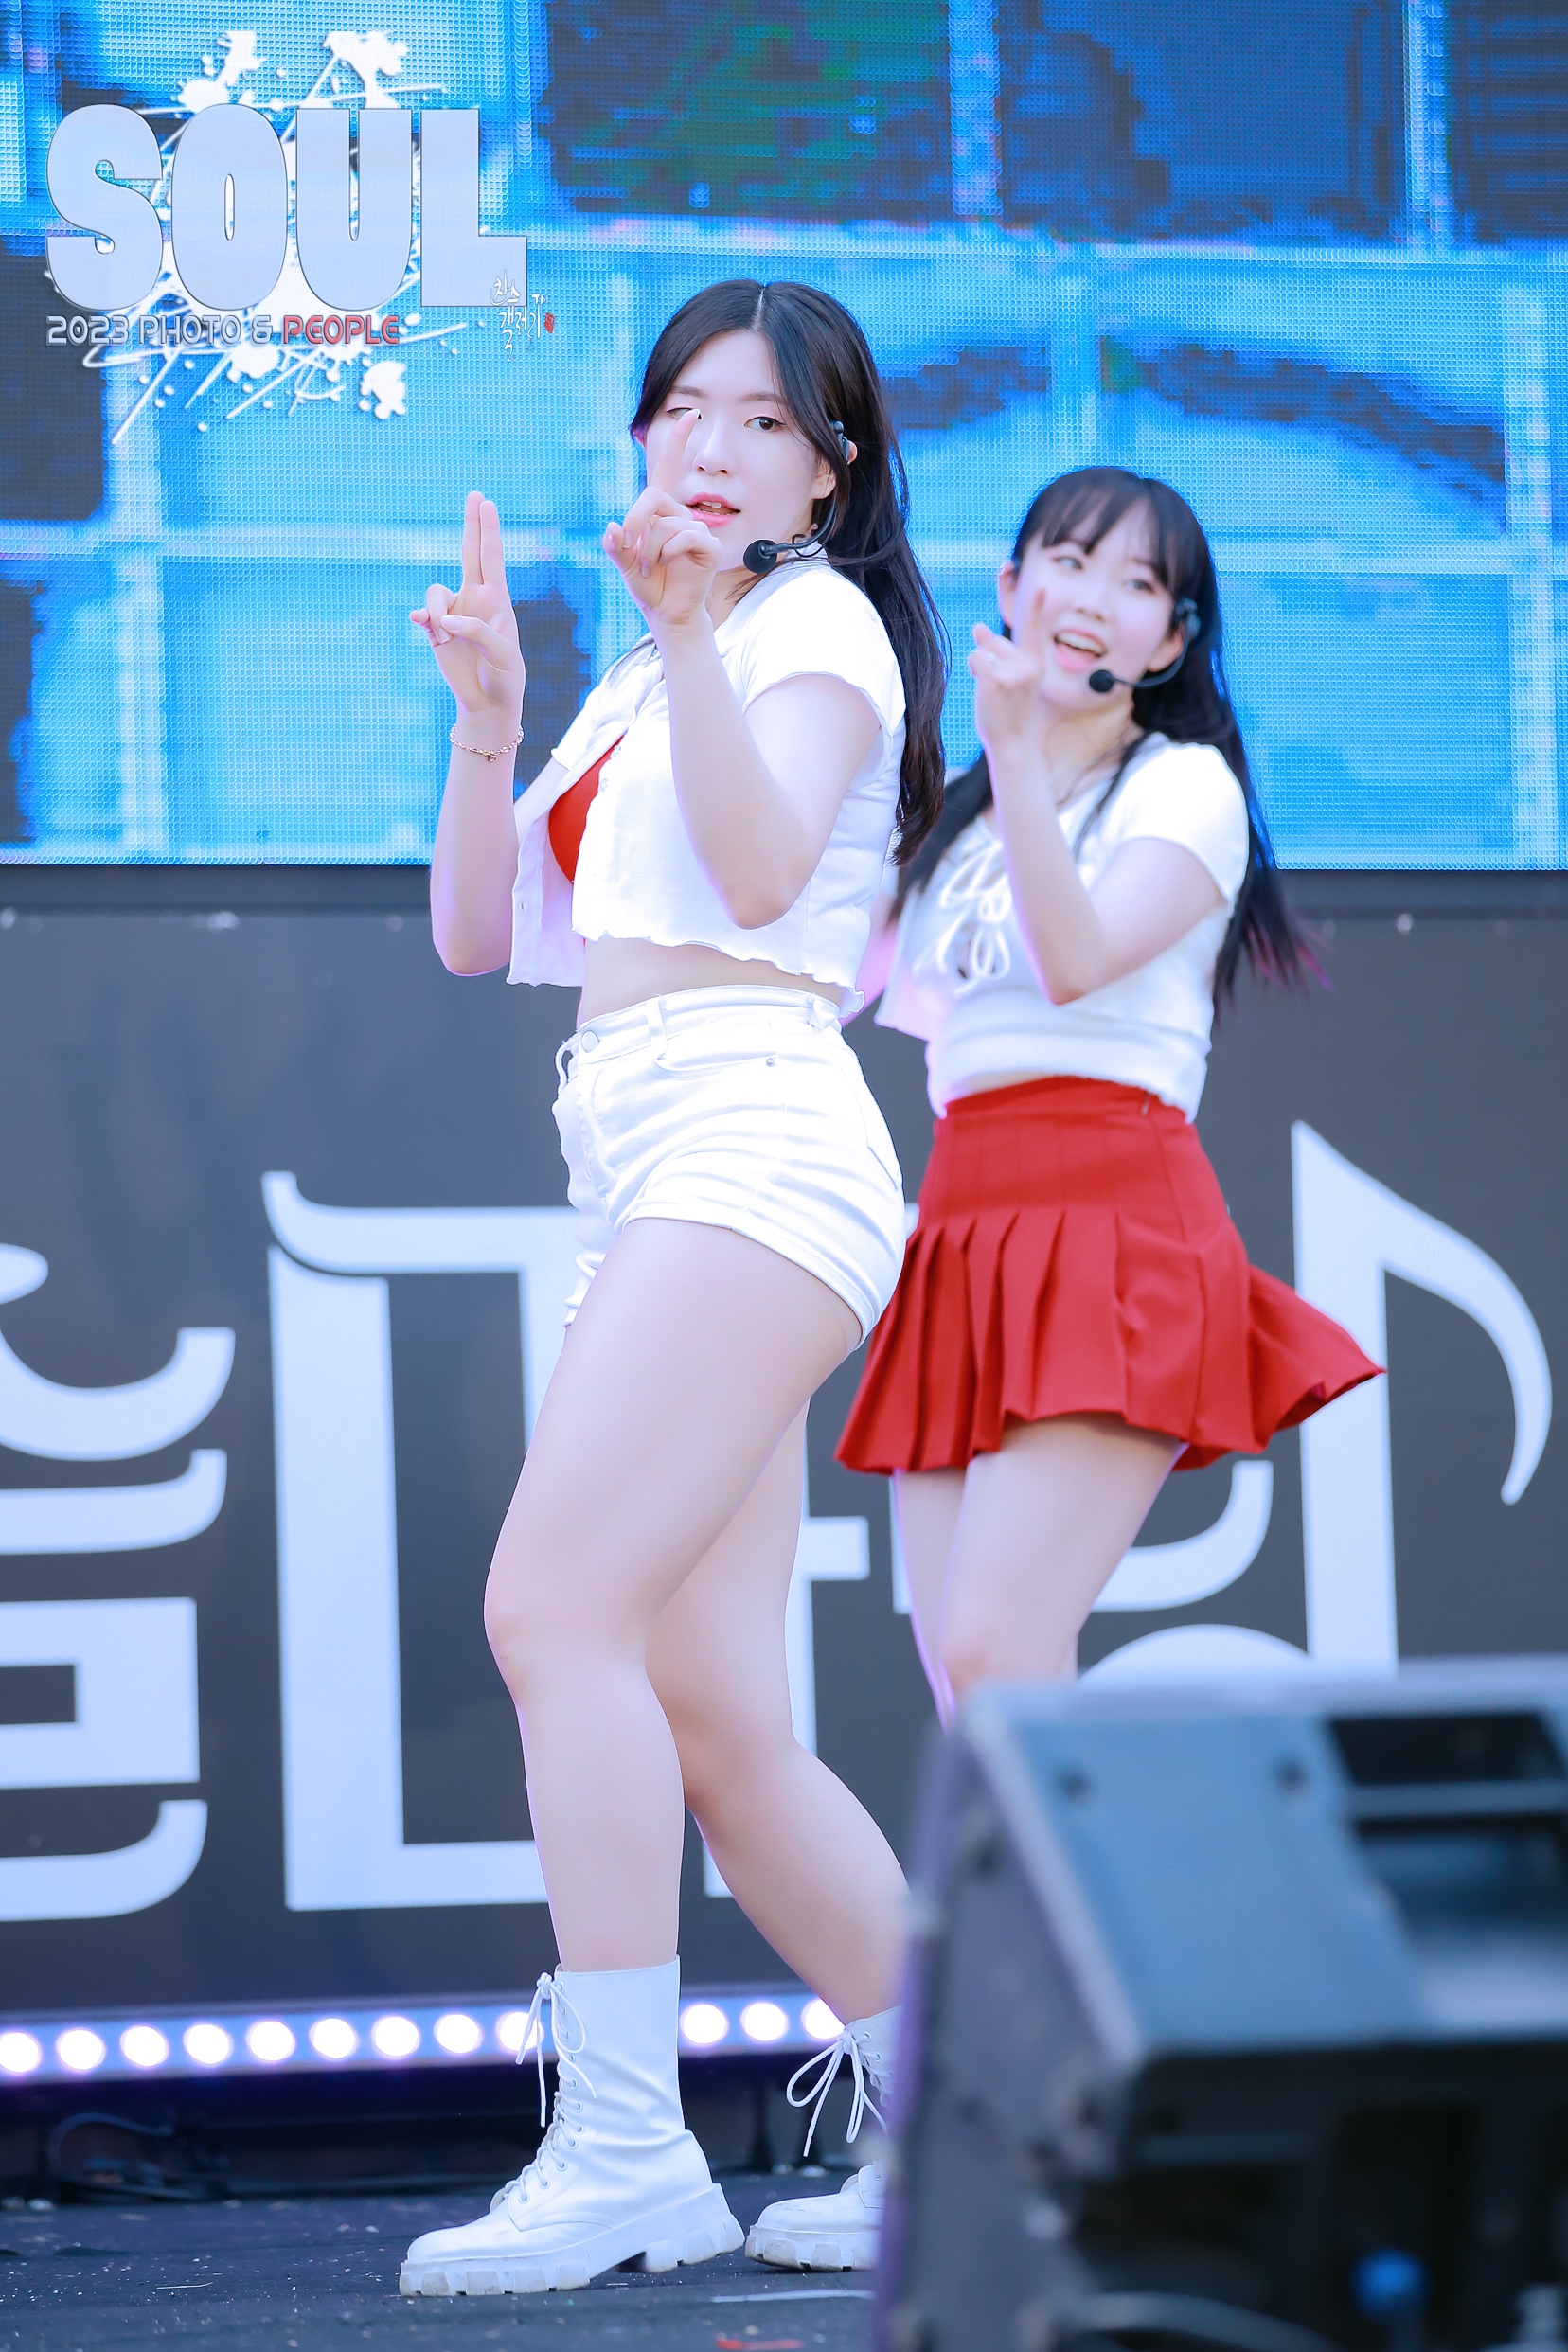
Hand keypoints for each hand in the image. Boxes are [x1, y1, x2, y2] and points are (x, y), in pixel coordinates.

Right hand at [411, 494, 525, 727]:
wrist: (488, 703)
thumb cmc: (504, 677)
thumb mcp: (502, 655)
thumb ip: (477, 631)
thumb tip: (445, 619)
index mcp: (497, 600)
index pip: (491, 557)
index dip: (488, 530)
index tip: (486, 503)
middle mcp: (474, 599)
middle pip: (469, 552)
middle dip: (472, 524)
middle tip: (475, 494)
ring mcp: (453, 613)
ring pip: (435, 593)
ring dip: (438, 612)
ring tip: (449, 638)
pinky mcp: (436, 630)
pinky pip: (423, 614)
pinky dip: (424, 620)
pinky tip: (428, 628)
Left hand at [602, 410, 719, 637]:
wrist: (668, 614)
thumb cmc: (649, 587)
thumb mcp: (625, 566)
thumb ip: (616, 547)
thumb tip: (613, 528)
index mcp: (660, 512)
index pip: (669, 469)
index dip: (678, 442)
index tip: (690, 414)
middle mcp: (680, 515)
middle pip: (654, 497)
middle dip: (637, 522)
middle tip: (631, 550)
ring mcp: (696, 529)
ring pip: (665, 524)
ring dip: (651, 550)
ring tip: (653, 568)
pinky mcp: (709, 546)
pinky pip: (684, 536)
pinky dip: (669, 553)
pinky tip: (669, 566)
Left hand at [968, 586, 1048, 765]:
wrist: (1011, 743)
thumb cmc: (1008, 713)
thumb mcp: (1008, 680)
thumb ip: (997, 654)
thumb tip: (978, 626)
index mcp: (1036, 664)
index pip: (1033, 630)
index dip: (1035, 607)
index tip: (1042, 586)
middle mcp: (1029, 665)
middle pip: (995, 642)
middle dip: (988, 658)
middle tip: (997, 688)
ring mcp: (1014, 673)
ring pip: (983, 651)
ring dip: (979, 668)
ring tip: (992, 692)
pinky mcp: (997, 680)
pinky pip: (976, 659)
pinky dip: (974, 670)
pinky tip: (982, 687)